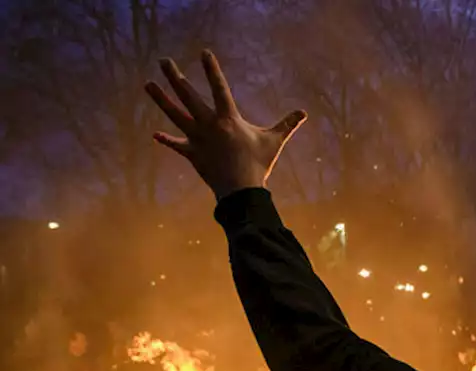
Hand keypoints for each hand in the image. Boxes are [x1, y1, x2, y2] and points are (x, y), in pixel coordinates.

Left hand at [145, 51, 305, 199]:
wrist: (241, 190)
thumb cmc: (258, 164)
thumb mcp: (274, 141)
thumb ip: (287, 125)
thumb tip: (304, 113)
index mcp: (228, 118)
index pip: (219, 87)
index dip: (211, 69)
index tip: (203, 53)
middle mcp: (209, 124)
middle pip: (188, 95)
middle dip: (174, 77)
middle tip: (163, 61)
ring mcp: (198, 138)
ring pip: (175, 114)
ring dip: (161, 99)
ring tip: (148, 84)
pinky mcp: (192, 154)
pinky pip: (177, 146)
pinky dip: (167, 141)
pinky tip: (155, 135)